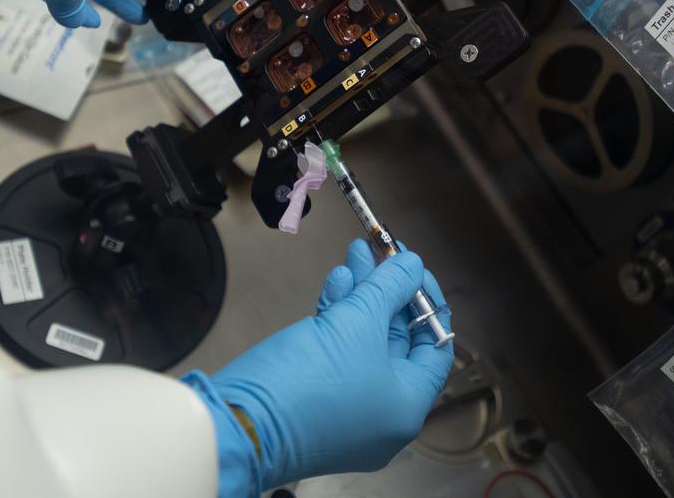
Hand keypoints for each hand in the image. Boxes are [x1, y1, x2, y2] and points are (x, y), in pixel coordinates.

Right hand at [210, 239, 453, 488]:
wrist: (238, 421)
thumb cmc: (309, 382)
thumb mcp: (358, 321)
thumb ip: (389, 287)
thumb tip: (411, 266)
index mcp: (406, 406)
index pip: (435, 348)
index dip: (428, 302)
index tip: (414, 268)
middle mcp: (381, 414)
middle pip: (396, 340)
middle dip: (387, 290)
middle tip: (381, 252)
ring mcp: (346, 408)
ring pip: (362, 341)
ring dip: (360, 295)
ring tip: (356, 253)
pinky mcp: (314, 397)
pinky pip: (336, 352)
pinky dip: (337, 316)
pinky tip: (336, 282)